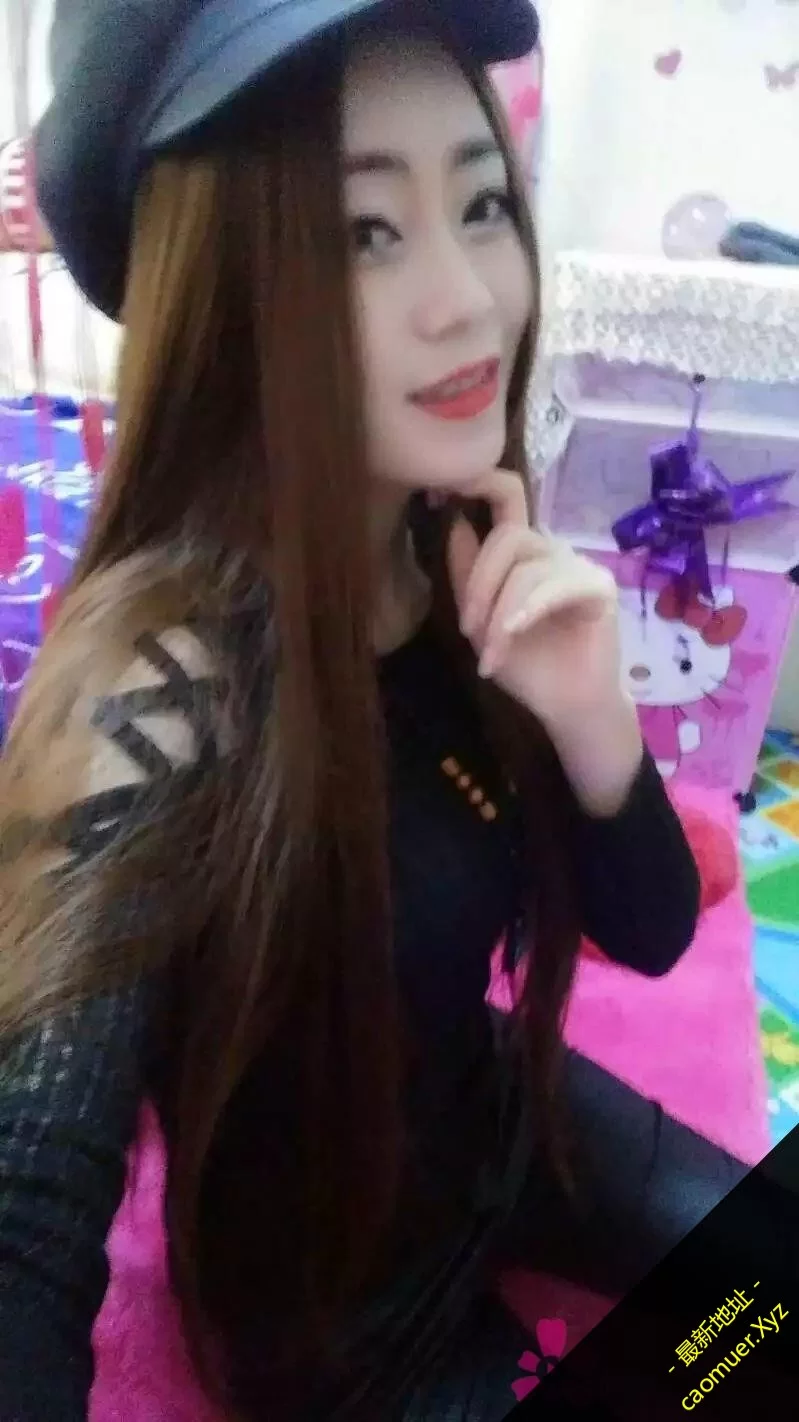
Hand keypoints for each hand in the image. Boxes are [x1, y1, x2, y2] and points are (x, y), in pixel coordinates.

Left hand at [444, 469, 621, 731]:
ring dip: (499, 616)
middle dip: (479, 585)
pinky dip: (526, 611)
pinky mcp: (599, 588)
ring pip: (525, 570)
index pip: (506, 496)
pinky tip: (515, 633)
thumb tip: (454, 522)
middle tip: (467, 629)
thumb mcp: (480, 621)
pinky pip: (552, 587)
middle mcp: (552, 550)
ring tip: (491, 655)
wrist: (565, 707)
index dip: (478, 481)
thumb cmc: (526, 666)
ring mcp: (578, 566)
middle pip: (507, 537)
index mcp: (523, 551)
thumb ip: (467, 574)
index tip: (442, 488)